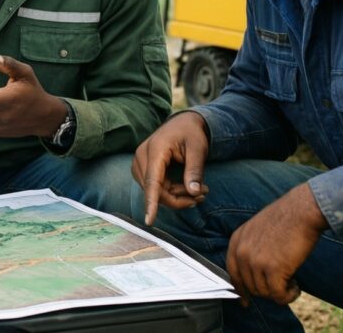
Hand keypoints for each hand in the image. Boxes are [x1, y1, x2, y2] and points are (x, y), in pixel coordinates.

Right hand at [131, 111, 210, 225]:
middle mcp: (141, 156)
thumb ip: (195, 170)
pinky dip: (170, 191)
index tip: (149, 220)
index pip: (152, 182)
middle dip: (178, 198)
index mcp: (155, 150)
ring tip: (198, 190)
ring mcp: (139, 163)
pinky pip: (154, 187)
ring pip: (154, 191)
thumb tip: (193, 193)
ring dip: (175, 196)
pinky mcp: (142, 168)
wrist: (183, 123)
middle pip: (155, 190)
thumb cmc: (191, 133)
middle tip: (203, 194)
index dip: (151, 202)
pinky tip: (186, 187)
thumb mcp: (198, 149)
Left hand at [226, 184, 326, 305]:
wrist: (302, 211)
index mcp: (236, 240)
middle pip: (250, 286)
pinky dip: (289, 296)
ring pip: (264, 292)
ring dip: (280, 292)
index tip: (245, 302)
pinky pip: (277, 295)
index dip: (239, 289)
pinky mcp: (273, 268)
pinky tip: (296, 288)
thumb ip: (251, 248)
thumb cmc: (286, 219)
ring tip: (293, 282)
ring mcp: (255, 261)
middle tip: (284, 283)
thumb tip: (255, 274)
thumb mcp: (257, 230)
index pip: (232, 272)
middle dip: (267, 289)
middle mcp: (242, 251)